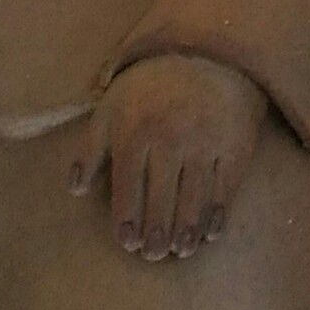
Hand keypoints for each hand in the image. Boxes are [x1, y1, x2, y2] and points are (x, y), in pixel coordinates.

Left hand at [71, 54, 268, 260]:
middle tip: (155, 255)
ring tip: (180, 250)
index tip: (129, 242)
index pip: (129, 187)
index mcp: (136, 132)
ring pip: (194, 199)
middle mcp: (171, 141)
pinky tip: (209, 232)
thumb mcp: (110, 108)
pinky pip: (226, 189)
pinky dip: (217, 214)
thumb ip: (90, 148)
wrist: (208, 53)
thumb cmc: (150, 86)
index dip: (128, 219)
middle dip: (157, 233)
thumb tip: (74, 189)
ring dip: (186, 230)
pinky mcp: (235, 146)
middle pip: (162, 199)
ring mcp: (206, 144)